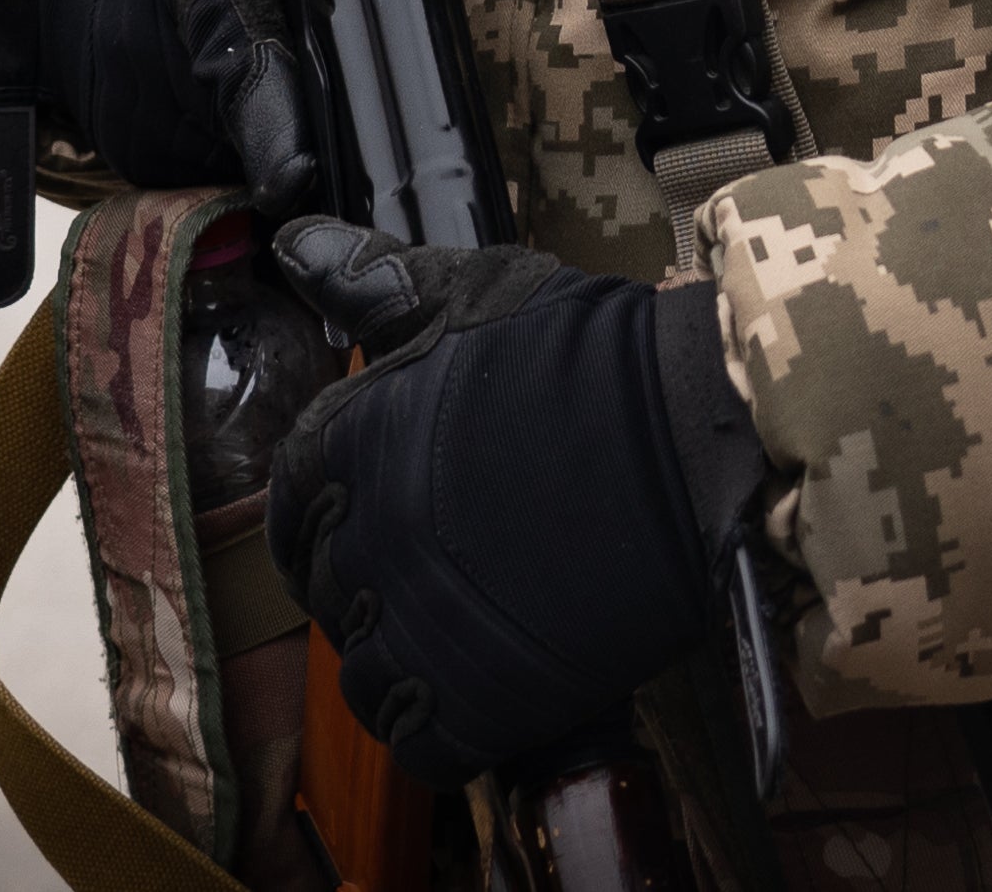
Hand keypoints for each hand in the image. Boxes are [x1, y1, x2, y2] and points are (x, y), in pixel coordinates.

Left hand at [265, 226, 769, 782]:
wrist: (696, 433)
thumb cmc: (589, 354)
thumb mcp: (471, 291)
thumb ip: (374, 283)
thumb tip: (298, 248)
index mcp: (343, 447)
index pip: (295, 508)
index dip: (338, 515)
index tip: (390, 514)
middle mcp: (361, 542)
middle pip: (332, 595)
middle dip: (381, 585)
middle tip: (457, 565)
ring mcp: (415, 628)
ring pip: (370, 678)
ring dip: (414, 662)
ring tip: (482, 626)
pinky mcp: (476, 701)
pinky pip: (425, 742)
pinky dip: (455, 725)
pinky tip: (500, 680)